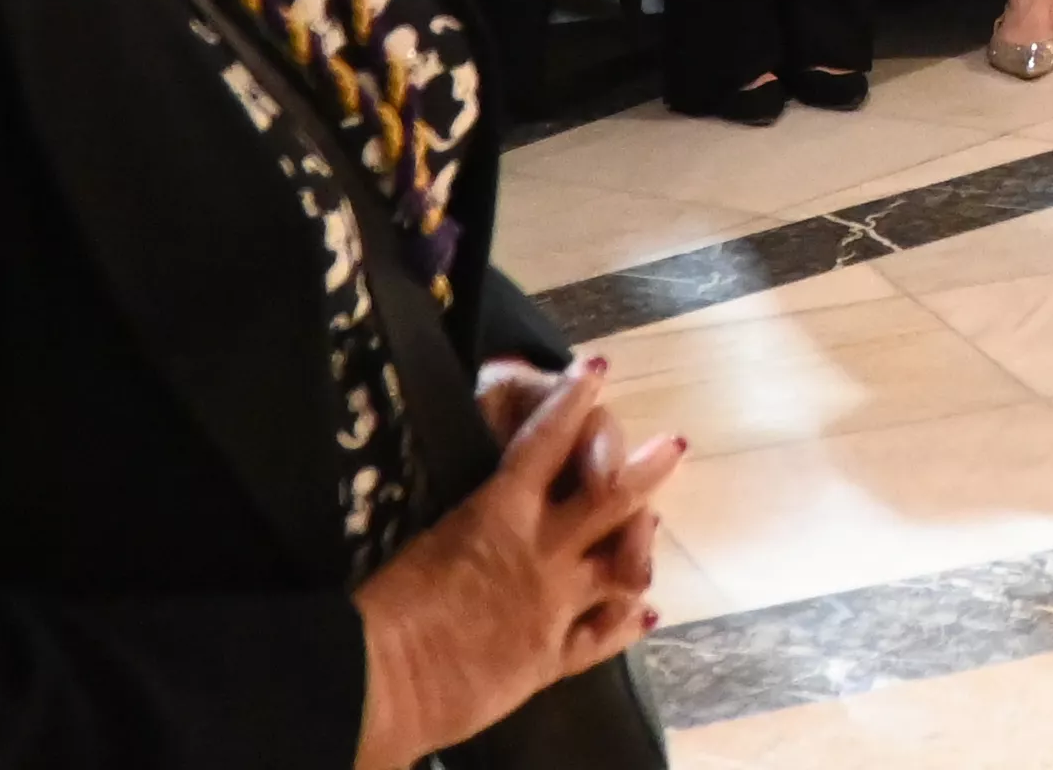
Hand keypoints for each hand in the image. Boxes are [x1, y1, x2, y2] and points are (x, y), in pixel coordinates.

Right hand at [355, 360, 679, 768]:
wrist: (378, 681)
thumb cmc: (382, 606)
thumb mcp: (422, 539)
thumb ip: (466, 520)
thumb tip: (482, 506)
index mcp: (498, 512)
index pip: (544, 441)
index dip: (572, 402)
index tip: (595, 370)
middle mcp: (540, 551)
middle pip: (610, 496)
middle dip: (644, 467)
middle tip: (674, 444)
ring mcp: (554, 603)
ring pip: (621, 562)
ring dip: (641, 541)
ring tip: (656, 523)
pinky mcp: (552, 656)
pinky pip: (604, 634)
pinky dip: (627, 621)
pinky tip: (646, 612)